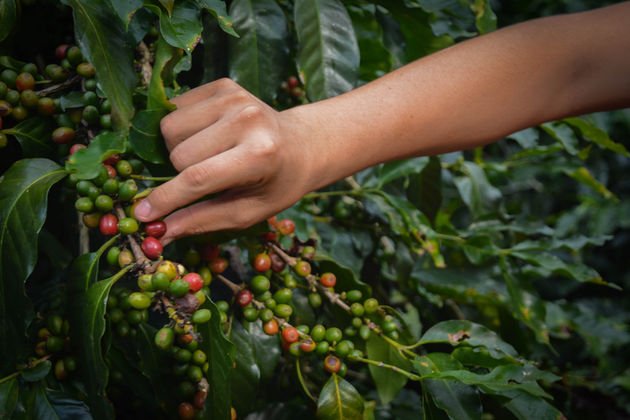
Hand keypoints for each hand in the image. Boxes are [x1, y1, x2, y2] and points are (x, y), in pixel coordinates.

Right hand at [134, 78, 316, 244]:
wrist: (302, 145)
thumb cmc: (275, 184)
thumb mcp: (248, 212)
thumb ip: (203, 220)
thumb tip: (160, 234)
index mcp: (259, 154)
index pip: (198, 178)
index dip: (166, 199)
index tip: (143, 216)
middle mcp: (247, 118)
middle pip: (177, 153)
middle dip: (180, 173)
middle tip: (208, 177)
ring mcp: (235, 96)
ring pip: (169, 127)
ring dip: (178, 147)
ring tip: (208, 155)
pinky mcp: (224, 84)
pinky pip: (175, 107)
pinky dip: (182, 127)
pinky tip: (207, 135)